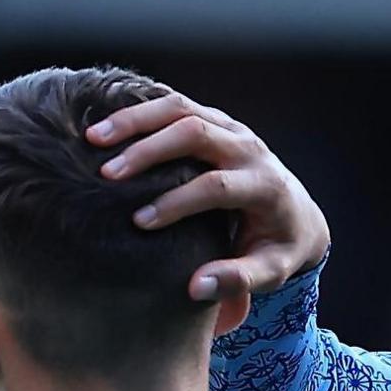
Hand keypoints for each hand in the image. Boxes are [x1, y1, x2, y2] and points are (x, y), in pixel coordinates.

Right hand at [87, 92, 330, 301]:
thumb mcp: (271, 271)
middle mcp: (248, 148)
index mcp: (264, 185)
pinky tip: (106, 120)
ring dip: (135, 120)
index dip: (177, 201)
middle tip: (106, 174)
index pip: (216, 186)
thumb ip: (238, 280)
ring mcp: (231, 128)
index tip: (140, 221)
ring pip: (181, 109)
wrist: (297, 212)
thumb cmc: (278, 247)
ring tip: (93, 138)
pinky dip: (141, 108)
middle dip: (149, 151)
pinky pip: (176, 103)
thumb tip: (196, 288)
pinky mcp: (215, 120)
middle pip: (196, 134)